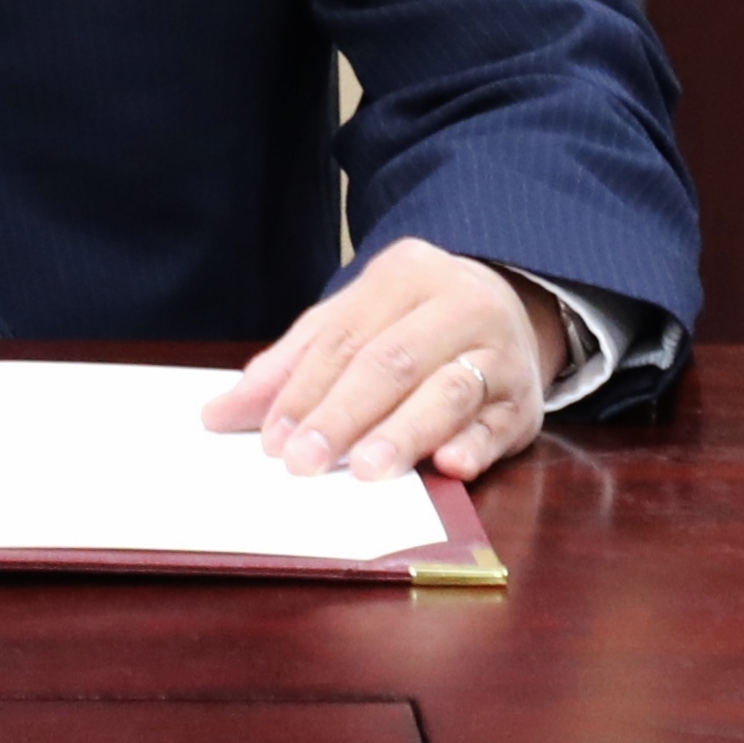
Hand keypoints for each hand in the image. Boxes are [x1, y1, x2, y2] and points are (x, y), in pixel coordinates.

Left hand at [206, 237, 551, 482]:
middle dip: (344, 414)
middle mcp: (458, 304)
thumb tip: (218, 415)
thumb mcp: (354, 322)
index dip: (305, 389)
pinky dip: (476, 445)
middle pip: (392, 361)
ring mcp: (499, 351)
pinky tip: (450, 466)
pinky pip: (500, 424)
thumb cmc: (413, 322)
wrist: (515, 306)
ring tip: (367, 469)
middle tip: (304, 462)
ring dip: (405, 432)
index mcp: (405, 274)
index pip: (345, 336)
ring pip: (449, 390)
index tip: (272, 438)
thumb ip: (292, 364)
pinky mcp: (525, 400)